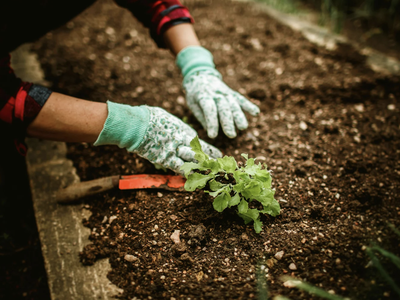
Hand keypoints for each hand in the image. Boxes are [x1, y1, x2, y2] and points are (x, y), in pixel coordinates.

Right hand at [94, 101, 221, 173]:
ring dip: (201, 168)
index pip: (199, 143)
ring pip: (193, 161)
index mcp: (183, 130)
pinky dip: (186, 174)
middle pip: (200, 152)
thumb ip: (174, 126)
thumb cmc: (150, 117)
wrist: (138, 124)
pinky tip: (193, 179)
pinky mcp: (165, 159)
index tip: (217, 154)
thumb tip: (175, 128)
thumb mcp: (167, 119)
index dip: (209, 150)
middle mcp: (183, 141)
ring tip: (211, 174)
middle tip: (219, 167)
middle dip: (210, 160)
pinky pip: (179, 168)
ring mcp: (175, 150)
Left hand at [183, 69, 259, 137]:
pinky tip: (256, 112)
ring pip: (234, 104)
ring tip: (243, 127)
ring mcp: (225, 93)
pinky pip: (241, 99)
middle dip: (228, 122)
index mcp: (203, 96)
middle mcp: (216, 94)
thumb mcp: (192, 104)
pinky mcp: (232, 93)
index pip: (209, 109)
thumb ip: (201, 116)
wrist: (200, 76)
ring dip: (239, 116)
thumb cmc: (195, 94)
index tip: (212, 135)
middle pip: (224, 108)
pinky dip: (249, 105)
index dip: (211, 123)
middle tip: (231, 135)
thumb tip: (210, 130)